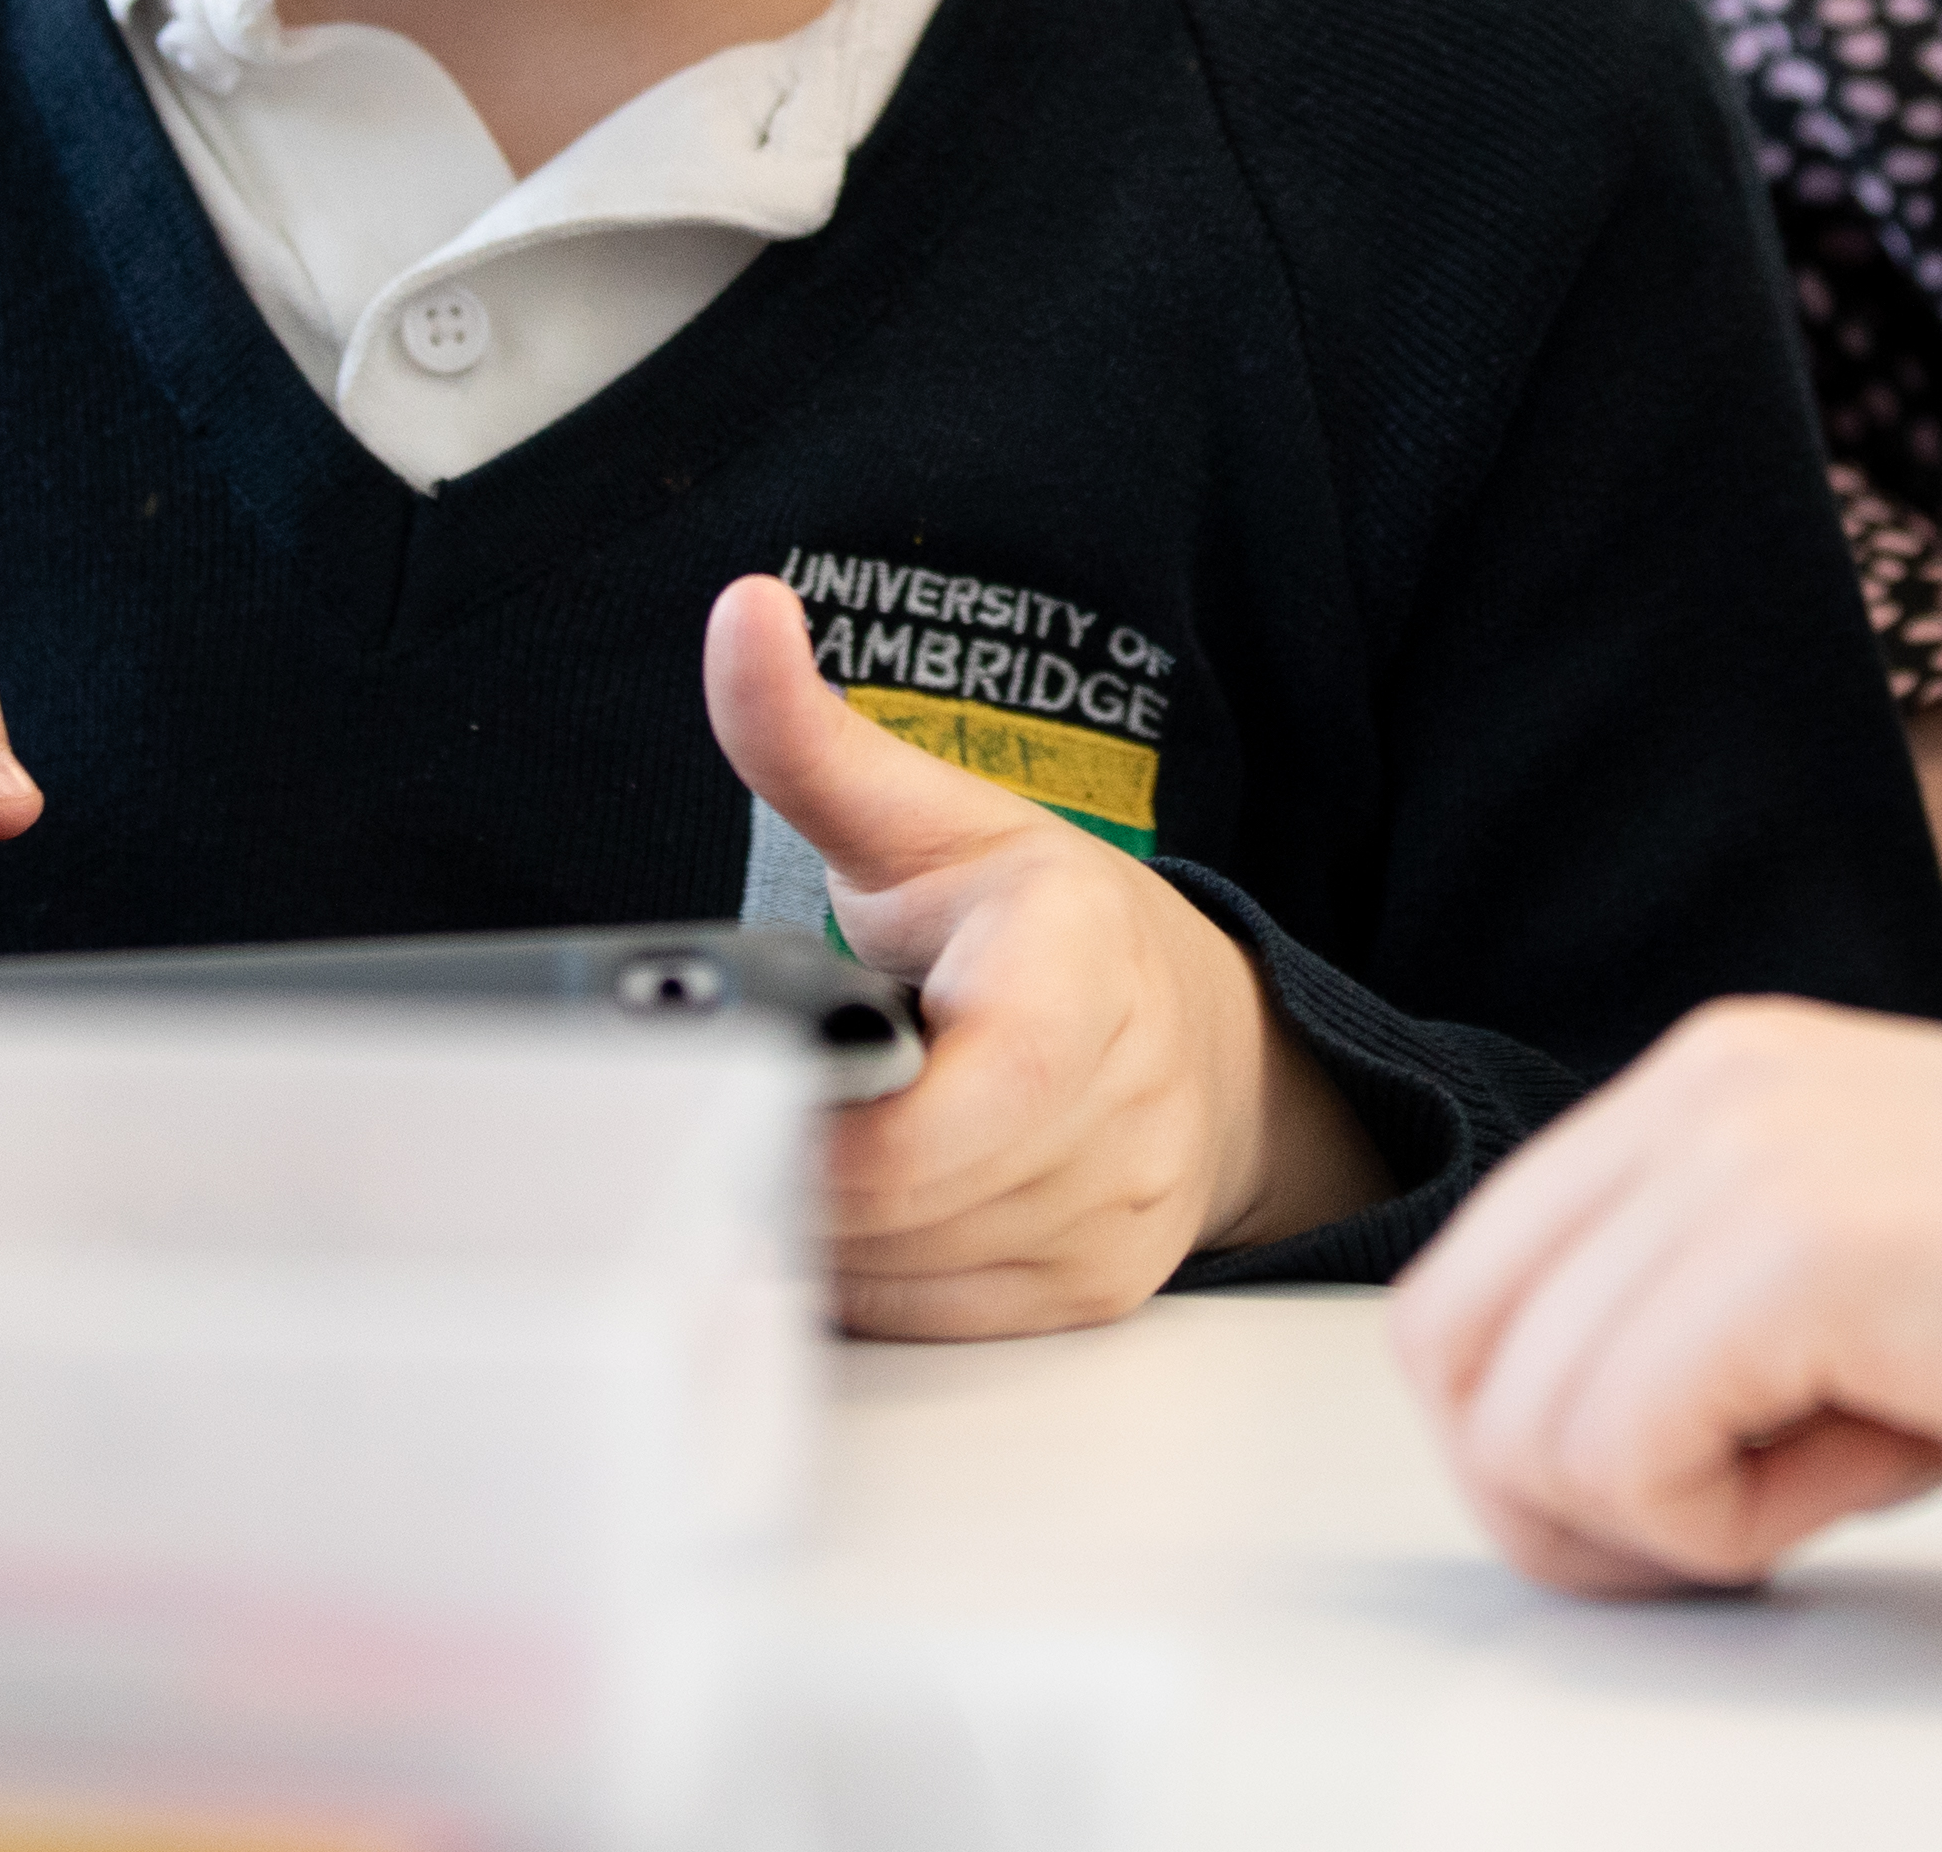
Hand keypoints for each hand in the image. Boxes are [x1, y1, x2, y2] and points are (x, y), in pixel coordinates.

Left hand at [701, 573, 1382, 1333]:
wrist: (1198, 1032)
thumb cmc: (1047, 926)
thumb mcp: (930, 820)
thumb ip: (809, 740)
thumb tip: (742, 618)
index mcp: (1074, 971)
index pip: (933, 1122)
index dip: (820, 1128)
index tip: (760, 1084)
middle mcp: (1120, 1109)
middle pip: (897, 1209)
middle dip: (804, 1167)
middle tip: (764, 1106)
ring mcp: (1116, 1217)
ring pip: (907, 1277)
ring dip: (832, 1231)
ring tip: (819, 1142)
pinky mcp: (1096, 1297)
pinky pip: (935, 1323)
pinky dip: (877, 1278)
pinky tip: (867, 1205)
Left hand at [1390, 997, 1941, 1595]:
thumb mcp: (1899, 1273)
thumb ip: (1732, 1311)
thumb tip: (1583, 1441)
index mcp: (1726, 1077)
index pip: (1479, 1289)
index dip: (1560, 1450)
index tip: (1724, 1494)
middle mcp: (1710, 1083)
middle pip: (1455, 1354)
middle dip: (1572, 1502)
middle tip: (1753, 1530)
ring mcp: (1742, 1152)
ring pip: (1517, 1423)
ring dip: (1671, 1518)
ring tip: (1861, 1471)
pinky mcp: (1793, 1251)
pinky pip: (1617, 1460)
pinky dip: (1735, 1530)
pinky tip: (1896, 1464)